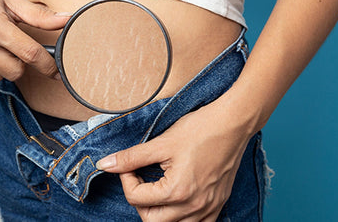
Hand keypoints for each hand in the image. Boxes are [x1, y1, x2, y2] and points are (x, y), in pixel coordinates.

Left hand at [96, 97, 253, 221]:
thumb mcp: (161, 143)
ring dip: (157, 211)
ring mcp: (207, 209)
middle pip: (150, 220)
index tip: (129, 164)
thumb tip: (104, 165)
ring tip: (156, 187)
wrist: (232, 124)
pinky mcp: (217, 205)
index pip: (136, 198)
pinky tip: (175, 198)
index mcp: (177, 192)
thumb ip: (131, 158)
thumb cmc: (200, 130)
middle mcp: (193, 207)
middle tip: (139, 178)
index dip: (125, 178)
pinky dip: (179, 217)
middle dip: (138, 200)